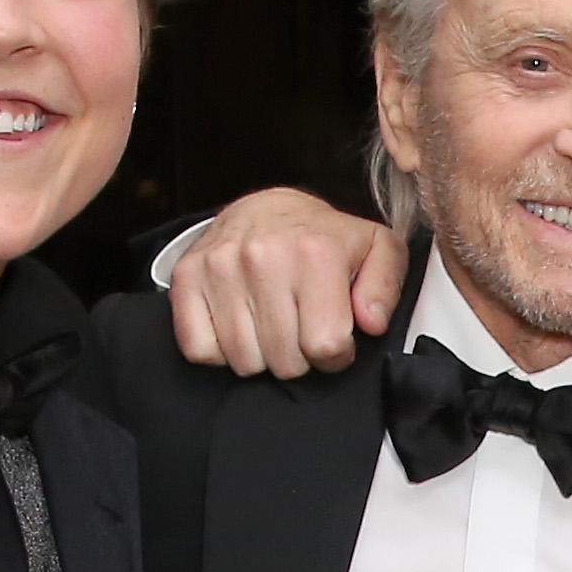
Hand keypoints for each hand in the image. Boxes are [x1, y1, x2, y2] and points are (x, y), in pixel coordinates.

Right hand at [166, 188, 408, 373]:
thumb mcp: (376, 251)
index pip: (325, 347)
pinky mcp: (187, 276)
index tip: (333, 337)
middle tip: (301, 331)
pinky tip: (240, 328)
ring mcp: (220, 266)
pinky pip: (200, 350)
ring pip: (244, 361)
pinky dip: (220, 351)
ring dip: (262, 357)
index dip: (336, 354)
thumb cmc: (324, 239)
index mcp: (315, 253)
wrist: (265, 209)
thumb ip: (384, 288)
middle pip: (285, 362)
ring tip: (272, 327)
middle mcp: (263, 257)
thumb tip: (370, 323)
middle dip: (300, 358)